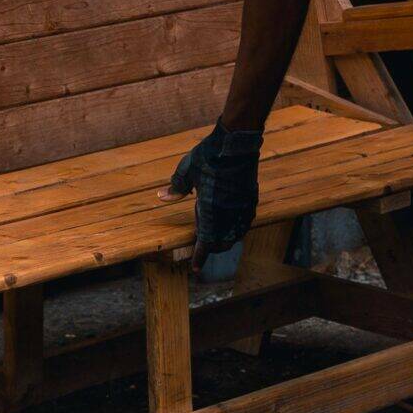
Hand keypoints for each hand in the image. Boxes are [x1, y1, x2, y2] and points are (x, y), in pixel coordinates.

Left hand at [159, 120, 263, 273]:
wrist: (236, 143)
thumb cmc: (209, 156)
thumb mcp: (187, 170)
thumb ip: (176, 187)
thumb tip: (162, 197)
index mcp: (210, 209)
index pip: (205, 242)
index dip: (200, 257)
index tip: (195, 268)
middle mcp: (228, 213)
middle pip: (221, 242)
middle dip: (211, 247)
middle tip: (201, 243)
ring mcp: (242, 207)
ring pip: (235, 234)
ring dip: (224, 238)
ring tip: (214, 231)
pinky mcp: (250, 199)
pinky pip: (244, 222)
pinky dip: (236, 227)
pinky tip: (229, 219)